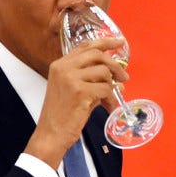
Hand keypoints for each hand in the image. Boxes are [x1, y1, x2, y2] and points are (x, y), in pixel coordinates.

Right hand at [25, 37, 128, 167]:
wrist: (51, 134)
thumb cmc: (63, 115)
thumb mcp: (75, 91)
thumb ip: (93, 80)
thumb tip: (118, 78)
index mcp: (60, 65)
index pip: (86, 46)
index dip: (105, 42)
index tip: (120, 42)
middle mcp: (63, 68)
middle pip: (97, 54)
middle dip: (115, 65)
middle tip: (124, 77)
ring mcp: (71, 78)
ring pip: (104, 73)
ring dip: (111, 87)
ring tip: (109, 100)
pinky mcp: (80, 91)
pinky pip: (106, 89)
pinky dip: (110, 99)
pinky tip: (108, 107)